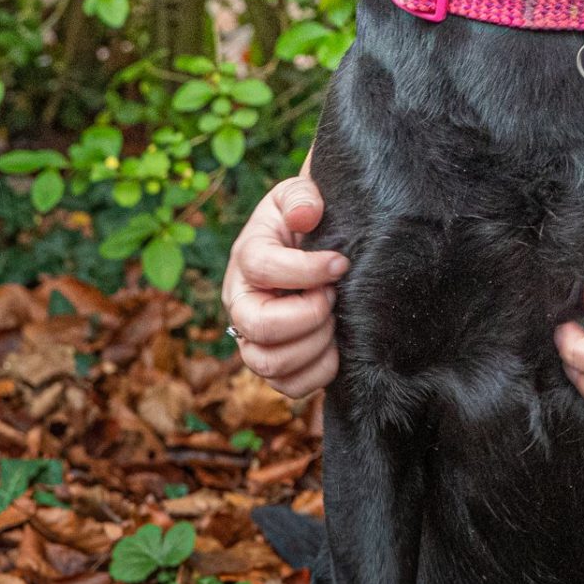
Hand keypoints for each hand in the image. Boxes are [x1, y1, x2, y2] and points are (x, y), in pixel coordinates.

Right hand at [221, 170, 348, 396]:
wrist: (314, 248)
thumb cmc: (306, 222)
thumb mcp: (299, 197)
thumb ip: (301, 198)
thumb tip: (306, 214)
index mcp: (246, 258)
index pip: (262, 269)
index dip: (307, 270)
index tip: (341, 262)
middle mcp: (242, 303)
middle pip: (258, 328)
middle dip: (308, 315)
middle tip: (333, 297)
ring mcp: (254, 339)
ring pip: (269, 364)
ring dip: (314, 344)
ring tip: (335, 319)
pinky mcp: (275, 365)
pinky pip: (290, 387)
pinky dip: (319, 371)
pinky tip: (336, 345)